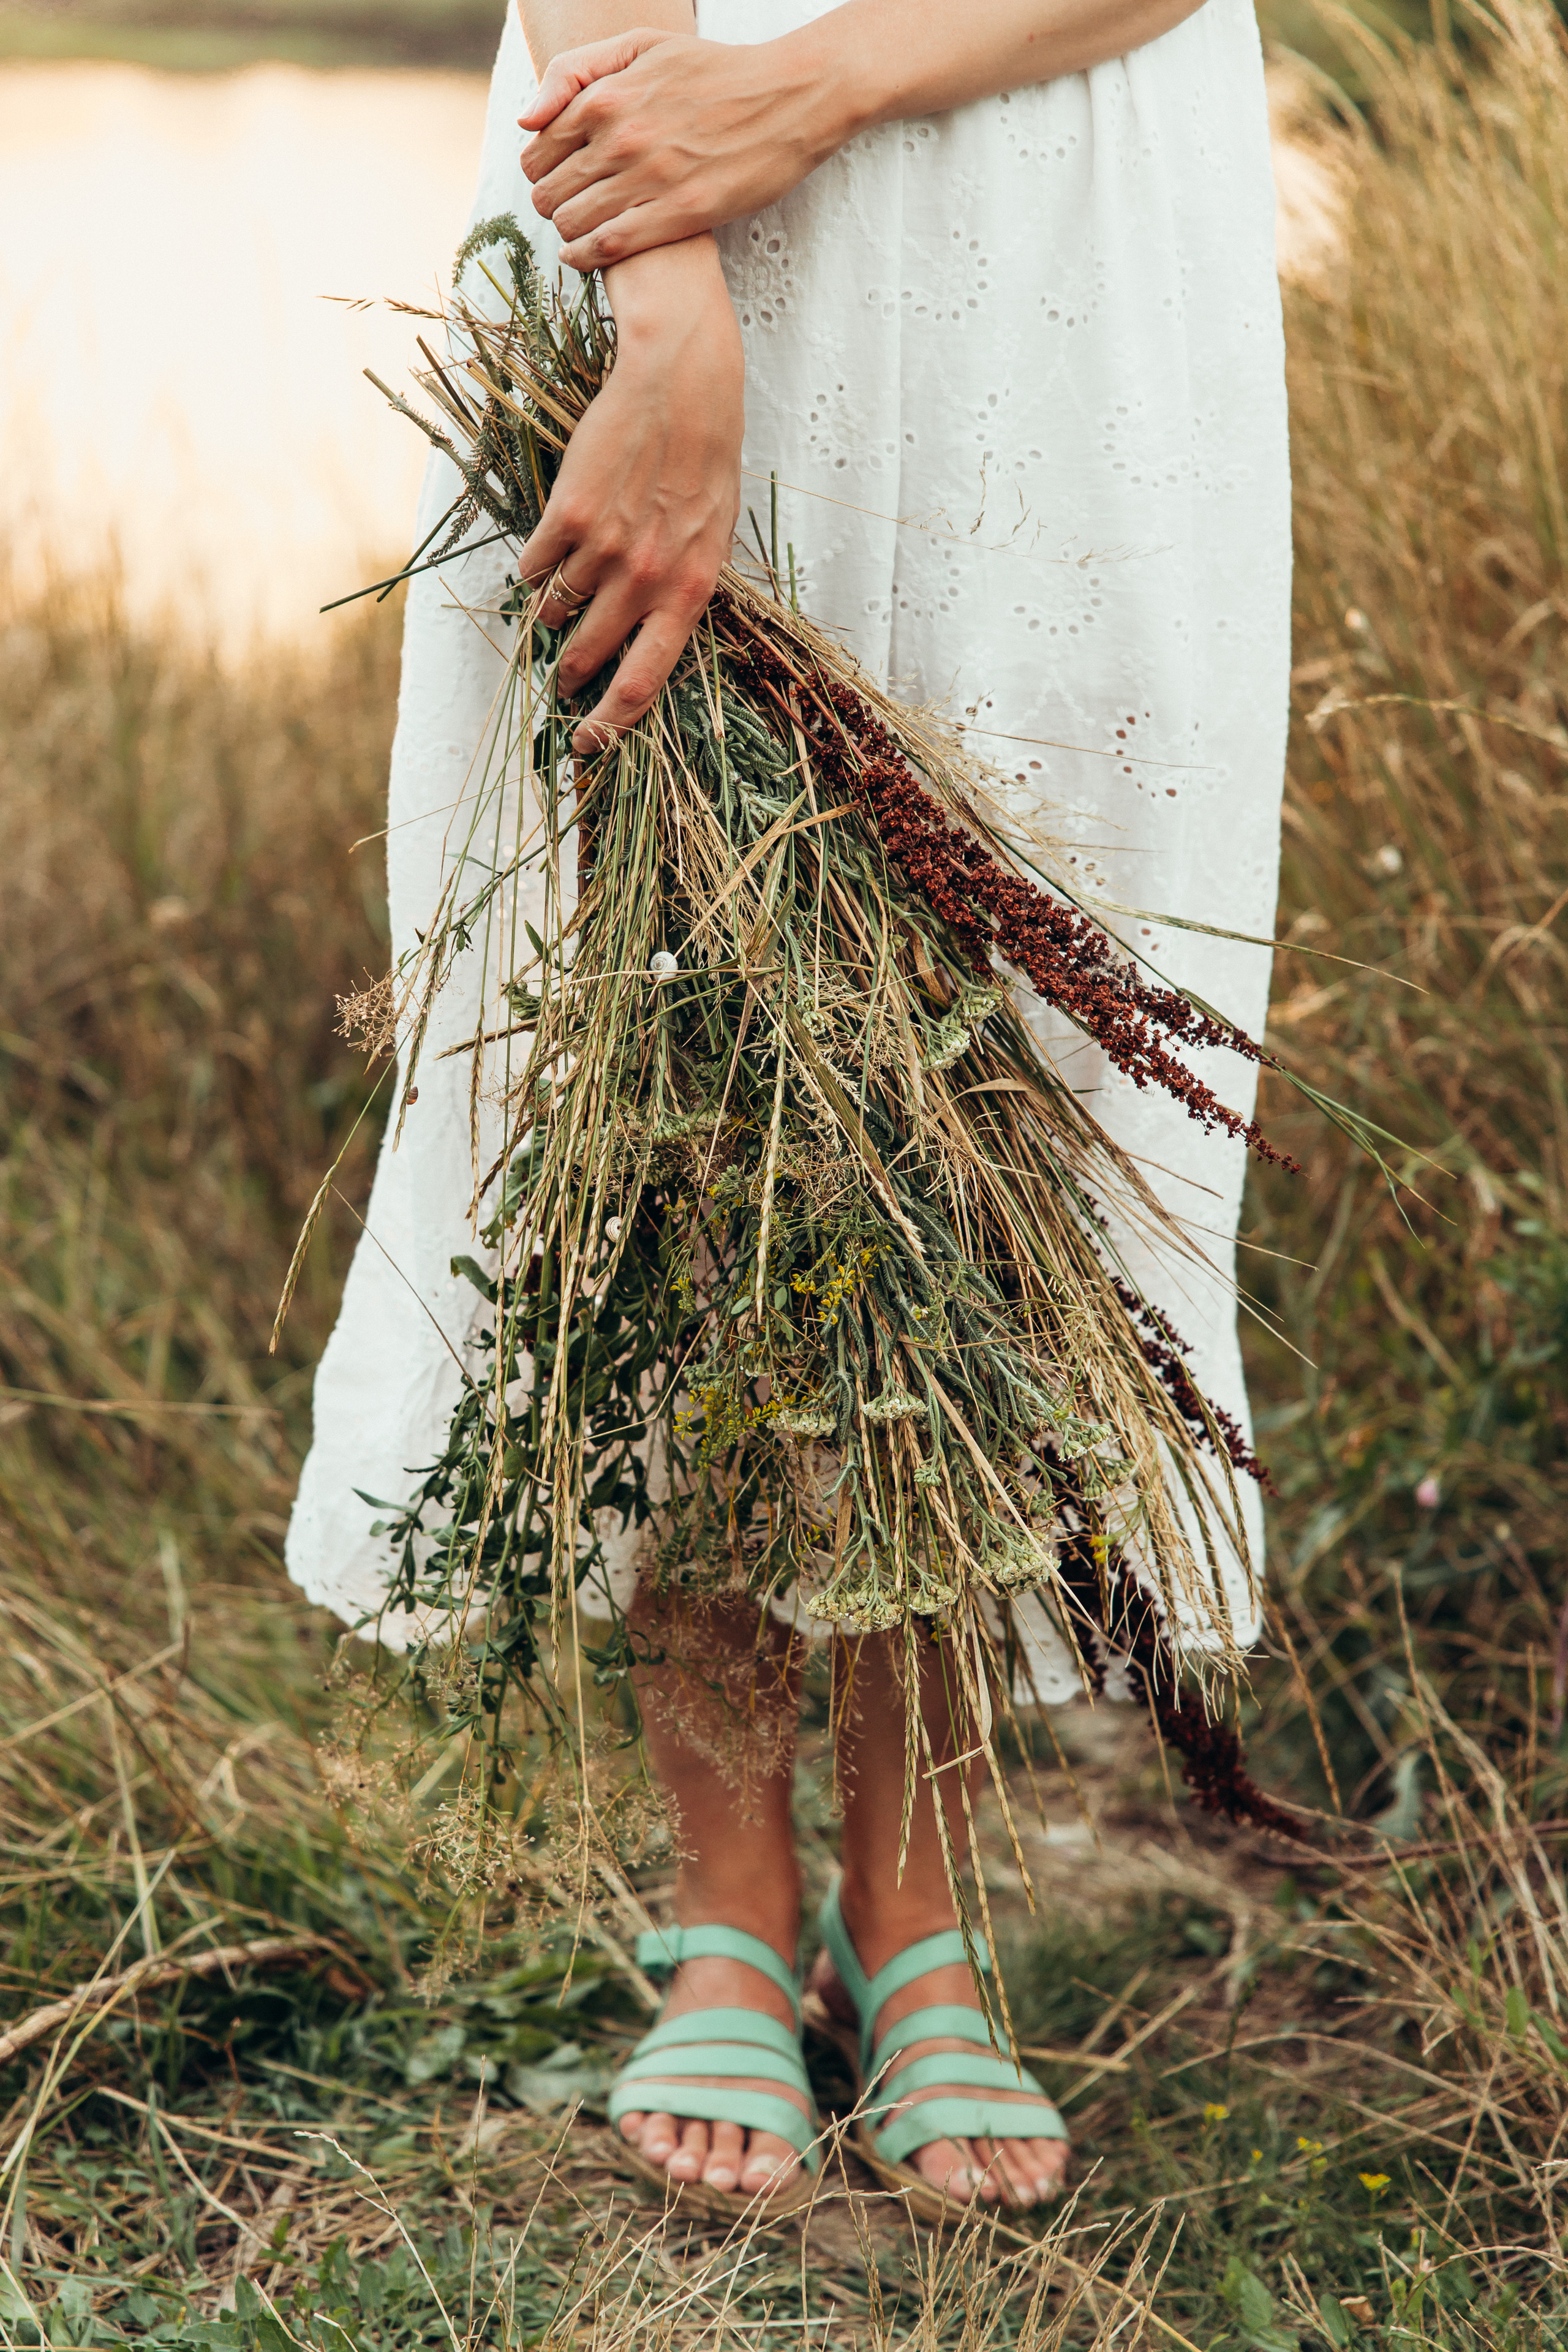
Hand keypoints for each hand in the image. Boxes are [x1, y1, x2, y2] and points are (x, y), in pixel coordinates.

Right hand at [517, 236, 742, 750]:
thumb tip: (643, 644)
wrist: (683, 387)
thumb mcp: (711, 541)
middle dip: (569, 673)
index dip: (611, 725)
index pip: (644, 682)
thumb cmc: (705, 466)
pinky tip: (552, 547)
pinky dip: (537, 565)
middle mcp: (646, 580)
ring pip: (555, 610)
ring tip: (557, 602)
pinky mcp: (568, 515)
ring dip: (550, 614)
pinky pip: (535, 565)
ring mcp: (605, 548)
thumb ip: (679, 595)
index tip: (587, 746)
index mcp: (689, 594)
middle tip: (561, 678)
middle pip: (589, 653)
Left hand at [519, 28, 847, 272]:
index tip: (555, 178)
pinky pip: (608, 247)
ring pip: (572, 223)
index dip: (538, 171)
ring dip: (568, 233)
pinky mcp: (679, 214)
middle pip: (548, 191)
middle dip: (550, 204)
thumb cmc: (715, 72)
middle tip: (569, 208)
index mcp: (606, 96)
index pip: (537, 150)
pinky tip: (583, 257)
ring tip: (582, 231)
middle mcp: (620, 137)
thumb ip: (576, 72)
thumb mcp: (642, 47)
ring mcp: (649, 178)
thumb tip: (528, 119)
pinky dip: (585, 258)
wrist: (787, 97)